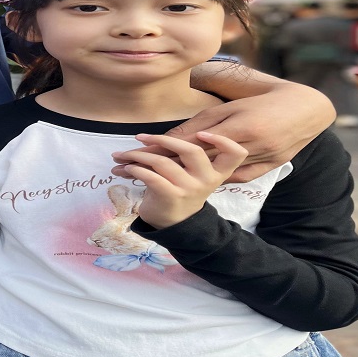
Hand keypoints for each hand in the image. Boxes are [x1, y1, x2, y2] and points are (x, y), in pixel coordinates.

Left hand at [113, 83, 331, 182]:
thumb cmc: (262, 98)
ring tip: (157, 177)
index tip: (139, 147)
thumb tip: (172, 128)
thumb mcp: (230, 103)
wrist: (307, 109)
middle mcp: (249, 145)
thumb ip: (203, 118)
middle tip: (135, 162)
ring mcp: (261, 158)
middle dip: (167, 161)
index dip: (165, 145)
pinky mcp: (271, 167)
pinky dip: (218, 179)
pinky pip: (239, 178)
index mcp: (239, 125)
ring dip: (186, 174)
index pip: (193, 139)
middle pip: (200, 157)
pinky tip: (198, 183)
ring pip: (216, 170)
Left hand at [116, 131, 246, 228]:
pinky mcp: (172, 196)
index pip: (234, 154)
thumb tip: (157, 133)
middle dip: (163, 139)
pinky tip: (127, 168)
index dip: (223, 141)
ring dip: (138, 155)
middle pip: (192, 150)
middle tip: (140, 137)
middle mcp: (206, 180)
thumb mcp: (192, 175)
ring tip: (123, 155)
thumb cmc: (180, 191)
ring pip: (163, 162)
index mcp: (216, 172)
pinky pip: (151, 176)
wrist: (174, 224)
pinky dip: (135, 169)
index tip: (203, 133)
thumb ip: (186, 155)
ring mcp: (189, 188)